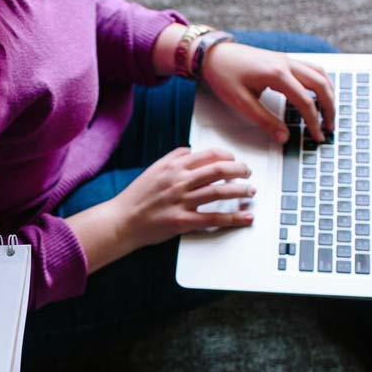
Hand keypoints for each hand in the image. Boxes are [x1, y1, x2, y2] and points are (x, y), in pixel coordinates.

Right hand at [66, 147, 254, 273]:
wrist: (121, 221)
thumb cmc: (136, 198)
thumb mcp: (153, 170)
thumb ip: (173, 158)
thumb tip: (191, 150)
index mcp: (173, 167)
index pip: (208, 154)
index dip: (227, 156)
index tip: (234, 161)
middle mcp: (179, 181)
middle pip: (219, 169)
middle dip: (240, 170)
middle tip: (248, 173)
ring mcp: (181, 201)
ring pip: (219, 191)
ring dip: (240, 190)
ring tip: (250, 191)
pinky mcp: (182, 221)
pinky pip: (214, 218)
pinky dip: (234, 217)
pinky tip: (246, 217)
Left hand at [201, 42, 334, 142]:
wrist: (214, 54)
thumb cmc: (224, 75)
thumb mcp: (241, 102)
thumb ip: (264, 120)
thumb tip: (283, 137)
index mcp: (277, 75)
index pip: (305, 101)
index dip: (314, 121)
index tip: (317, 136)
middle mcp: (287, 64)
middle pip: (321, 85)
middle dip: (329, 108)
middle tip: (330, 127)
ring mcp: (287, 60)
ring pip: (320, 74)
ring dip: (328, 94)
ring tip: (328, 113)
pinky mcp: (283, 60)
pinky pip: (311, 69)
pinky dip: (320, 83)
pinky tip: (319, 94)